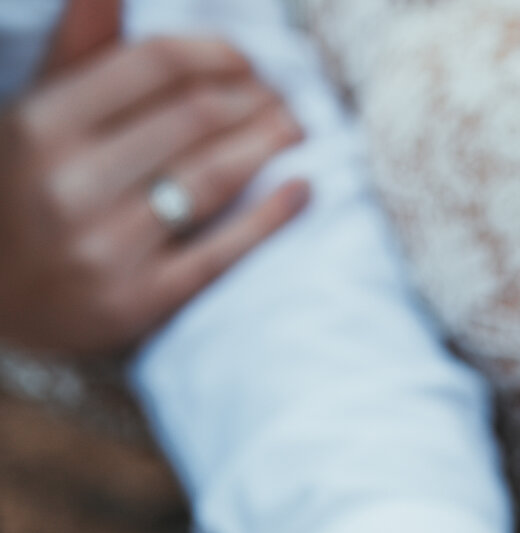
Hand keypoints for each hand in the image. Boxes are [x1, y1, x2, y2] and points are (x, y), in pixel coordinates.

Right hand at [0, 0, 306, 354]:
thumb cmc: (22, 197)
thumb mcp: (33, 117)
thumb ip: (78, 50)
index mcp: (44, 124)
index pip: (156, 65)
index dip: (216, 54)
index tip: (247, 62)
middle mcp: (72, 184)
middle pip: (194, 117)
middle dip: (253, 99)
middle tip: (283, 98)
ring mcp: (106, 248)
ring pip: (212, 178)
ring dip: (268, 145)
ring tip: (295, 130)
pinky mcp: (137, 303)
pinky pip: (219, 253)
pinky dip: (268, 217)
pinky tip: (301, 189)